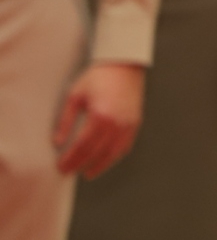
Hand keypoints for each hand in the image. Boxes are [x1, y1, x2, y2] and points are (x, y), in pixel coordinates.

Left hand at [52, 63, 145, 177]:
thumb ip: (66, 121)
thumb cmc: (98, 78)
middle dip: (81, 164)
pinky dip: (115, 156)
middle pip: (97, 152)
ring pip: (113, 153)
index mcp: (100, 116)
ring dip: (100, 165)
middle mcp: (116, 123)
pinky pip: (125, 146)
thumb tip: (57, 142)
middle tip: (70, 171)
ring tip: (88, 173)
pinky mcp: (135, 123)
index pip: (82, 146)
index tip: (62, 167)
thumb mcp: (75, 96)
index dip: (71, 159)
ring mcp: (128, 124)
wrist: (124, 66)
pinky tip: (105, 160)